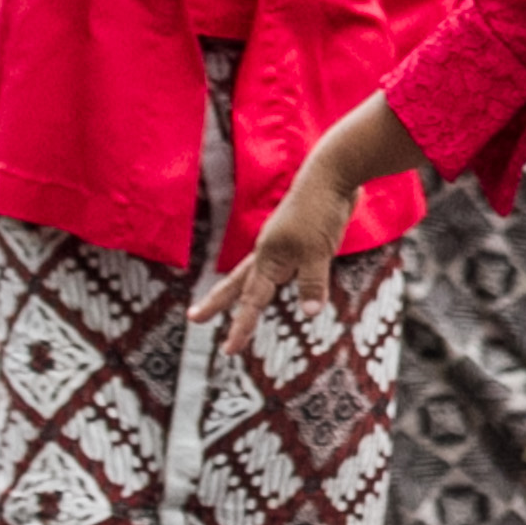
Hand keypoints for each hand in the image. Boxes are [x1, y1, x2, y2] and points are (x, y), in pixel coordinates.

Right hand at [188, 160, 353, 359]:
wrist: (332, 173)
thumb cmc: (321, 210)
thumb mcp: (319, 251)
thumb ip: (313, 283)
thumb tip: (309, 314)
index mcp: (268, 258)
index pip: (251, 301)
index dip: (240, 327)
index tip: (227, 351)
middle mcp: (269, 252)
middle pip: (237, 284)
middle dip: (216, 303)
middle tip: (193, 318)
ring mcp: (282, 244)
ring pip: (256, 273)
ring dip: (242, 290)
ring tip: (221, 301)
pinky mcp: (299, 237)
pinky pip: (284, 263)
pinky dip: (278, 275)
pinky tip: (278, 276)